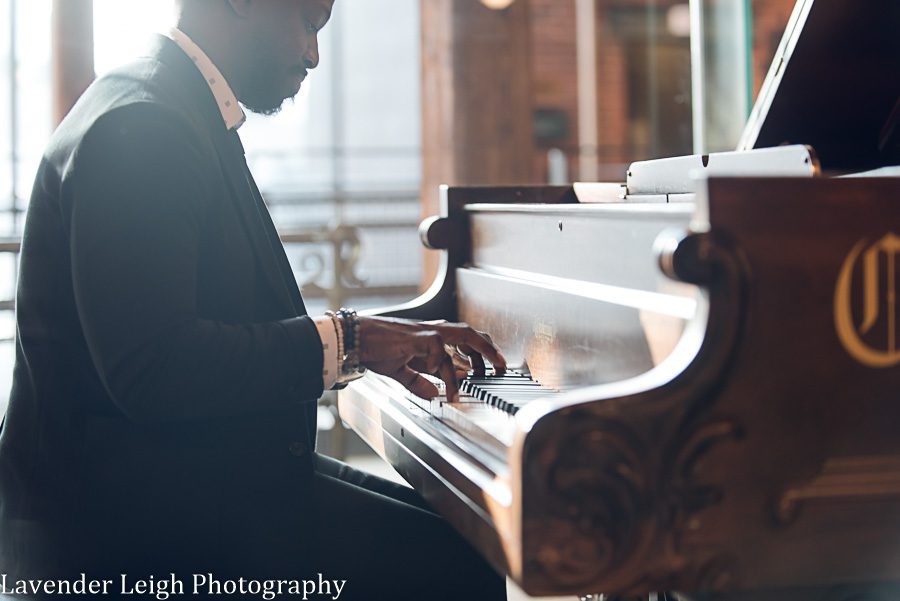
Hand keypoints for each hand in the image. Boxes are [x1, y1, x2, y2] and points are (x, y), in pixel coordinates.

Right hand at [357, 317, 506, 401]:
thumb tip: (432, 395)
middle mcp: (433, 332)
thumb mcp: (400, 370)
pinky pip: (439, 352)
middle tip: (501, 366)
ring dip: (479, 352)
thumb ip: (417, 382)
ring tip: (488, 370)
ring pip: (463, 336)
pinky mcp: (417, 337)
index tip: (490, 370)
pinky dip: (444, 368)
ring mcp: (427, 332)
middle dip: (489, 348)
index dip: (480, 354)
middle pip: (471, 333)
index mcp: (431, 338)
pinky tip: (442, 382)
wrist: (355, 339)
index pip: (463, 341)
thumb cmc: (375, 348)